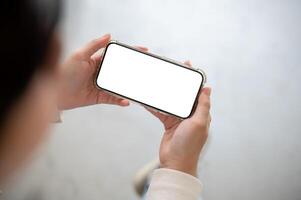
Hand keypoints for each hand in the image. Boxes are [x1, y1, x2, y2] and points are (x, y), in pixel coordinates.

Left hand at [58, 34, 146, 109]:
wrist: (55, 94)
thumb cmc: (63, 73)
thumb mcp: (79, 55)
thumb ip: (94, 45)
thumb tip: (108, 35)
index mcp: (96, 60)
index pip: (115, 55)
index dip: (128, 52)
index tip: (141, 50)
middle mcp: (100, 72)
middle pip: (120, 70)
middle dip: (133, 70)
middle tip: (144, 69)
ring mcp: (101, 85)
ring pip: (118, 85)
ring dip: (127, 87)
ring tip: (136, 87)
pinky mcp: (99, 97)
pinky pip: (113, 99)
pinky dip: (120, 100)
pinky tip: (125, 101)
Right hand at [148, 61, 210, 176]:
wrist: (175, 162)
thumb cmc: (189, 145)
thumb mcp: (199, 123)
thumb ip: (203, 106)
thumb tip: (208, 89)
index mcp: (201, 113)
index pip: (198, 92)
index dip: (194, 79)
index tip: (189, 65)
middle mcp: (191, 115)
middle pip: (184, 94)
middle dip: (179, 82)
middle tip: (173, 70)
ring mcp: (179, 119)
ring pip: (172, 102)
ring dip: (166, 93)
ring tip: (159, 82)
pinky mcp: (169, 124)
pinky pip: (161, 111)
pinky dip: (155, 106)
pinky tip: (148, 100)